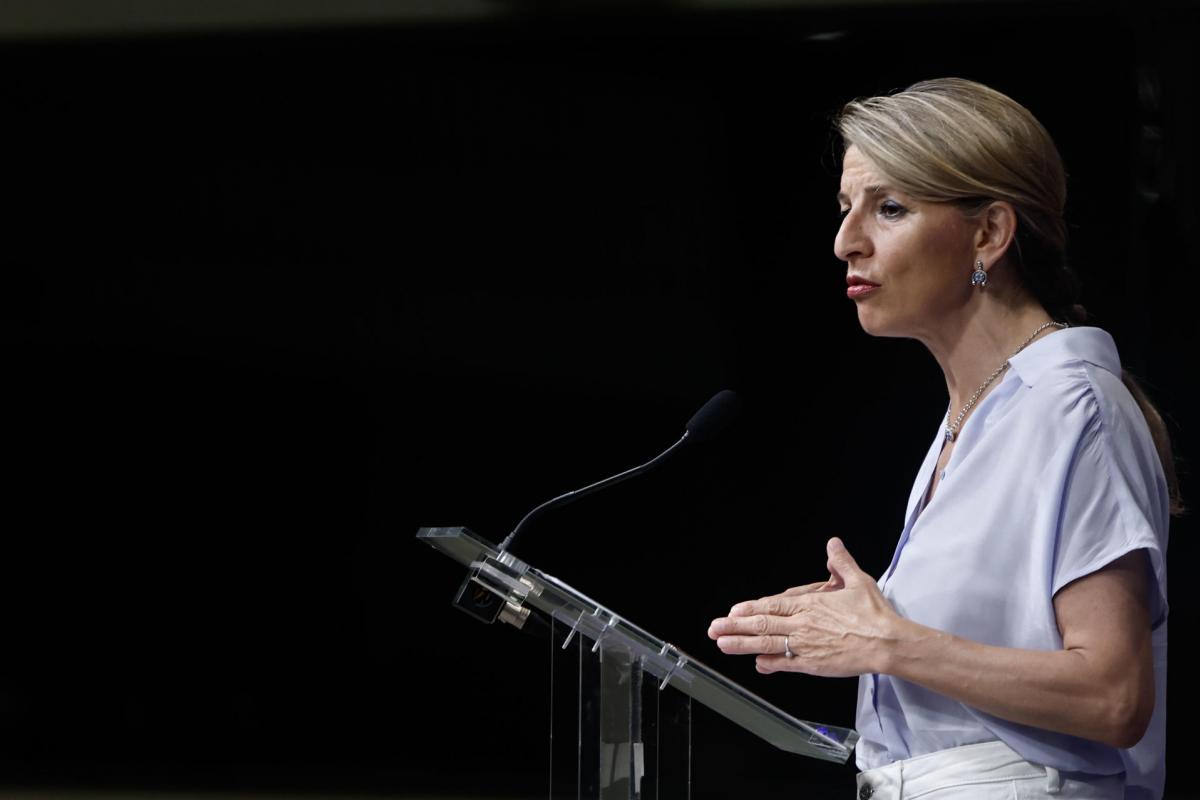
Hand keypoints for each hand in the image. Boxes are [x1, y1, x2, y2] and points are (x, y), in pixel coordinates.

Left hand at [706, 538, 898, 676]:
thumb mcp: (858, 581)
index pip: (772, 605)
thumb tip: (833, 544)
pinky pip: (786, 664)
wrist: (887, 643)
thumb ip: (841, 562)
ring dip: (743, 645)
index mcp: (810, 604)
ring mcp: (806, 645)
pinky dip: (770, 664)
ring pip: (767, 644)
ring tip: (723, 644)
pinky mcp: (814, 664)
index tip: (733, 611)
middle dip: (734, 627)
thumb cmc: (874, 614)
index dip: (749, 609)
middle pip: (762, 624)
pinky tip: (758, 665)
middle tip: (714, 629)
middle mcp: (802, 624)